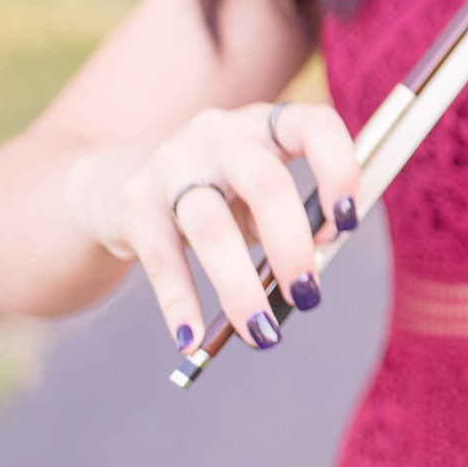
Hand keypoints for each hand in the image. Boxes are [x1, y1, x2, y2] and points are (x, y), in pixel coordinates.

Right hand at [68, 102, 360, 352]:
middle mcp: (220, 134)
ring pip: (212, 228)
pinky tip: (191, 341)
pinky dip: (179, 302)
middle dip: (292, 246)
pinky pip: (162, 258)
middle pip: (266, 184)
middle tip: (307, 296)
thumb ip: (288, 219)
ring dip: (241, 288)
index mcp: (266, 125)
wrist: (119, 183)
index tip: (349, 221)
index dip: (340, 169)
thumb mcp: (258, 194)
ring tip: (263, 334)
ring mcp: (171, 163)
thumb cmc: (218, 194)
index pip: (314, 126)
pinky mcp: (131, 202)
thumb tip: (309, 270)